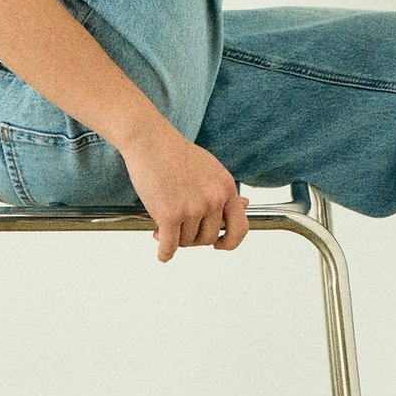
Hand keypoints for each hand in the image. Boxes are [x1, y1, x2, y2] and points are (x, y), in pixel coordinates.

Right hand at [119, 113, 248, 261]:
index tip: (220, 245)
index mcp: (226, 188)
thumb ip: (225, 191)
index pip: (240, 227)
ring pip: (187, 241)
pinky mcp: (170, 214)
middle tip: (180, 230)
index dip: (231, 242)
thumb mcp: (211, 169)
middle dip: (194, 238)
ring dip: (175, 239)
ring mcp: (193, 208)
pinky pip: (170, 245)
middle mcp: (213, 199)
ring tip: (163, 226)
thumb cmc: (177, 153)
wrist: (150, 141)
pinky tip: (162, 253)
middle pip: (209, 237)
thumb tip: (245, 206)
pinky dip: (165, 253)